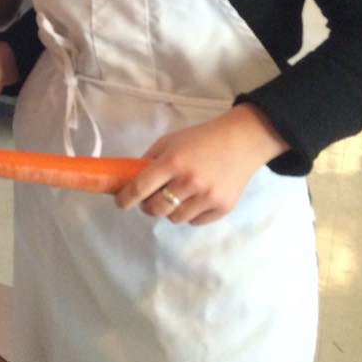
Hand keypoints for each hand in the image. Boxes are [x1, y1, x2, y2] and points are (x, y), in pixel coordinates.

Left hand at [114, 104, 289, 225]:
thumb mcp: (170, 141)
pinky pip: (194, 221)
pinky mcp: (221, 208)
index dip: (125, 199)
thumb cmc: (201, 139)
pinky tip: (195, 197)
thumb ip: (150, 160)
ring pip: (175, 218)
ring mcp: (207, 197)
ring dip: (170, 210)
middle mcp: (189, 182)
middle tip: (150, 198)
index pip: (140, 187)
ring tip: (177, 194)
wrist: (240, 142)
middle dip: (147, 206)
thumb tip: (130, 181)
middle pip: (156, 209)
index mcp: (173, 162)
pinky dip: (189, 213)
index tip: (120, 202)